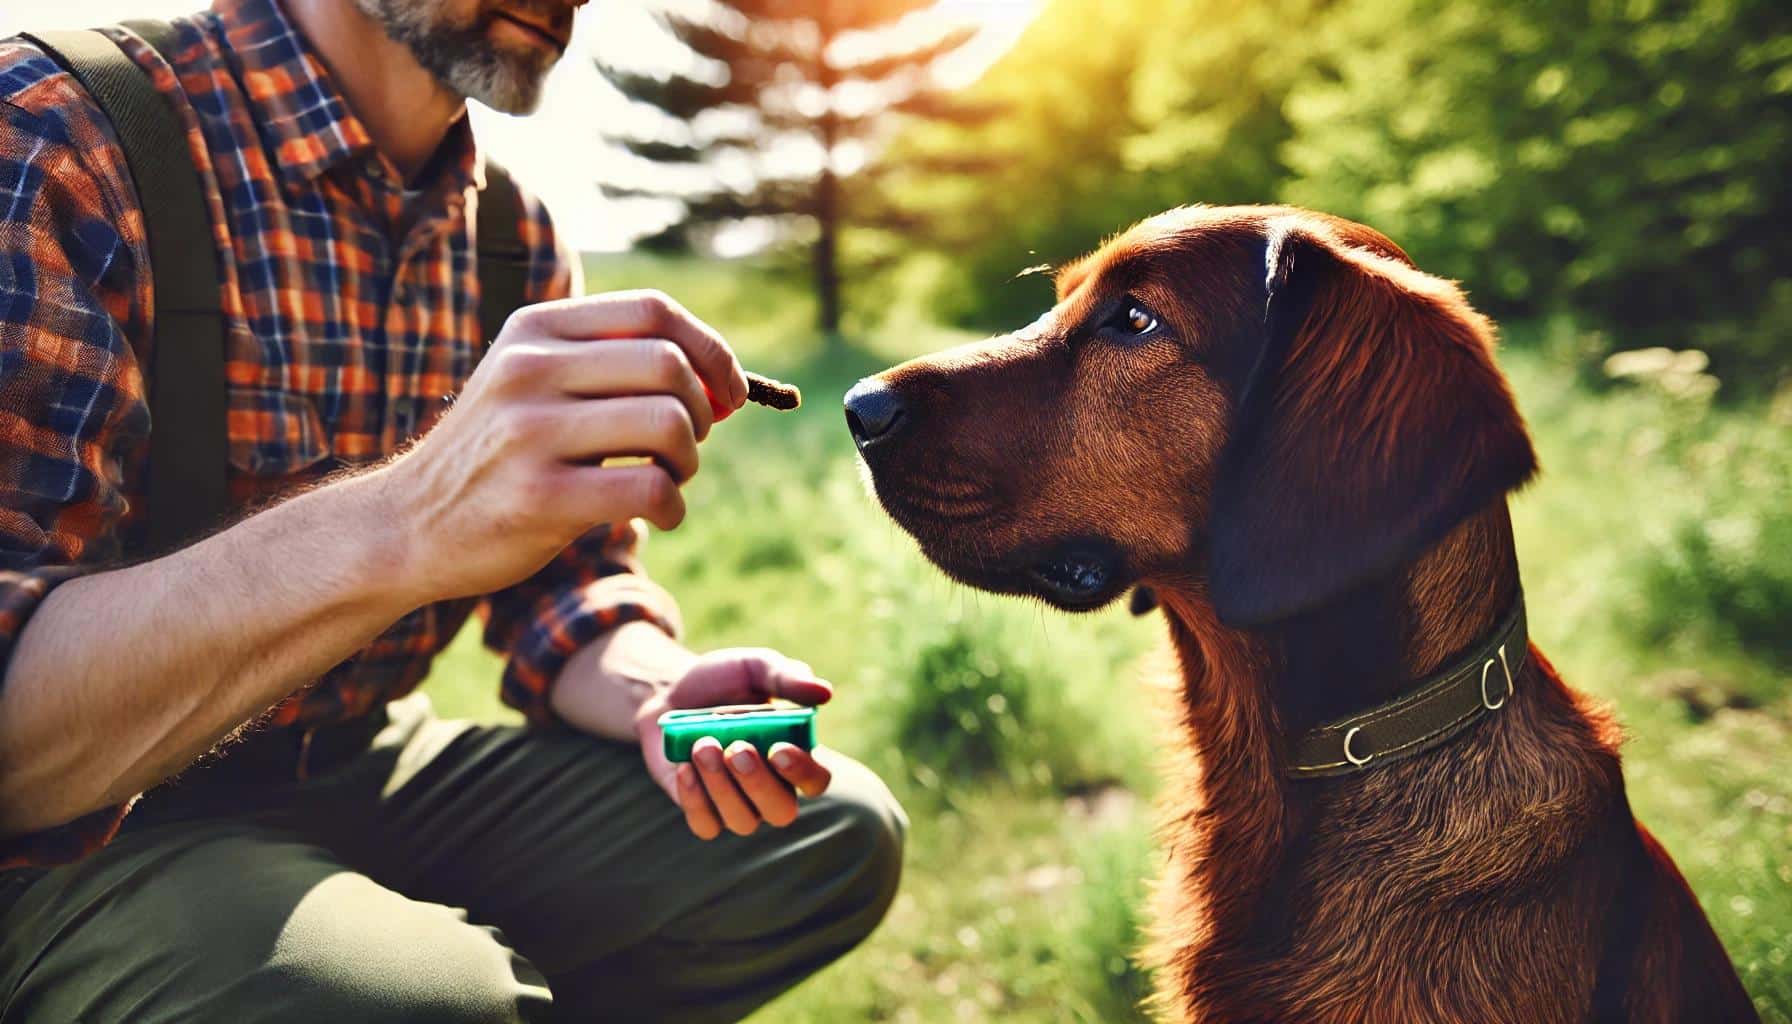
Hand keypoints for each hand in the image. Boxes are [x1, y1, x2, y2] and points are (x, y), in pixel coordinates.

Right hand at [373, 290, 748, 604]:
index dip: (711, 350)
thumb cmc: (496, 456)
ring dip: (689, 461)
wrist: (407, 525)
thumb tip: (724, 380)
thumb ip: (609, 366)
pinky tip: (660, 513)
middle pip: (670, 365)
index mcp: (535, 330)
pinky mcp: (538, 497)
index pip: (654, 311)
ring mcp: (531, 432)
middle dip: (704, 411)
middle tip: (689, 446)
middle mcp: (530, 369)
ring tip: (668, 479)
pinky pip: (650, 488)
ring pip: (669, 424)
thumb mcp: (531, 383)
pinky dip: (674, 504)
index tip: (729, 393)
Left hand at [634, 648, 833, 839]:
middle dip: (758, 783)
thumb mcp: (756, 667)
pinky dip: (694, 799)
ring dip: (722, 786)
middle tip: (736, 748)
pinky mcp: (702, 810)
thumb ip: (788, 678)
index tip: (779, 749)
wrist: (671, 692)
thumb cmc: (724, 680)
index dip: (803, 772)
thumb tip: (825, 692)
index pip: (816, 781)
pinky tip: (684, 767)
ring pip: (742, 821)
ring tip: (702, 746)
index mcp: (794, 754)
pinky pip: (705, 825)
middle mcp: (771, 787)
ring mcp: (737, 804)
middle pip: (781, 812)